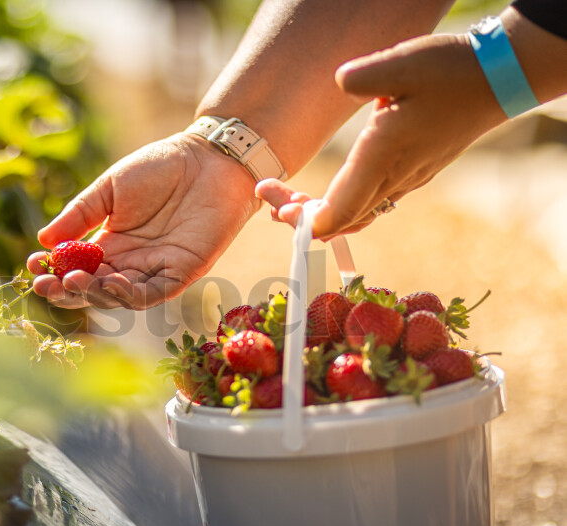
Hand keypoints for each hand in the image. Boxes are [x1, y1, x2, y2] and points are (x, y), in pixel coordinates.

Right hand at [27, 134, 260, 308]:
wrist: (208, 156)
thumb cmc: (160, 166)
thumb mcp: (110, 188)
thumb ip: (80, 214)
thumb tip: (43, 239)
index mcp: (111, 244)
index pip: (77, 269)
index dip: (55, 273)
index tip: (32, 268)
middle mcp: (131, 263)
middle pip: (94, 289)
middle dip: (67, 291)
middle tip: (44, 285)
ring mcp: (156, 270)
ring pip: (120, 297)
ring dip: (94, 294)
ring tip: (72, 281)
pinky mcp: (183, 271)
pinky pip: (154, 293)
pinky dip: (130, 295)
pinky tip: (109, 284)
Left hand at [257, 33, 506, 238]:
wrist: (500, 79)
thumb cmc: (452, 70)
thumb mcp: (406, 63)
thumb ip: (367, 75)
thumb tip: (342, 82)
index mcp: (385, 157)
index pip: (337, 211)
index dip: (301, 219)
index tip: (270, 199)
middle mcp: (395, 178)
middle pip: (341, 219)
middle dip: (300, 216)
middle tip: (268, 200)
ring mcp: (406, 179)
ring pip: (357, 214)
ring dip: (321, 214)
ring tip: (287, 203)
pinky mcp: (413, 173)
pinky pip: (372, 203)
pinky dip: (343, 206)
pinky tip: (326, 194)